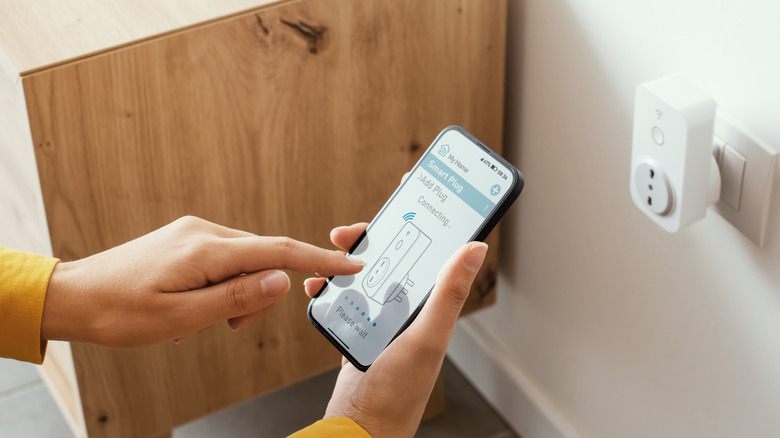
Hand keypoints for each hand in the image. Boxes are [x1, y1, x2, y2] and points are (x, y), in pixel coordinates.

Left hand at [42, 216, 363, 347]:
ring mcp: (194, 232)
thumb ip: (236, 298)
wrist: (75, 296)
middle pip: (263, 258)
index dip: (319, 259)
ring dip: (240, 293)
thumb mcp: (182, 318)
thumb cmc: (120, 312)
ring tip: (204, 318)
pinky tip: (197, 303)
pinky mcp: (187, 239)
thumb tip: (281, 281)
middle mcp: (204, 232)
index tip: (351, 265)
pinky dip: (225, 284)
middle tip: (231, 325)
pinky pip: (224, 259)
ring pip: (244, 261)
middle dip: (261, 294)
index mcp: (206, 250)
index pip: (279, 251)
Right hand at [304, 223, 487, 436]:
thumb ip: (448, 293)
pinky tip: (317, 286)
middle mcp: (410, 308)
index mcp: (433, 305)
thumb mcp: (427, 338)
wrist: (359, 427)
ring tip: (330, 255)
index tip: (413, 187)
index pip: (435, 250)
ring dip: (346, 261)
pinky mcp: (359, 329)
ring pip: (366, 274)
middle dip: (373, 236)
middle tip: (350, 232)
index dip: (427, 218)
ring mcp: (382, 317)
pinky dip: (329, 288)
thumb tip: (476, 248)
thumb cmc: (398, 392)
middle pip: (394, 256)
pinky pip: (344, 297)